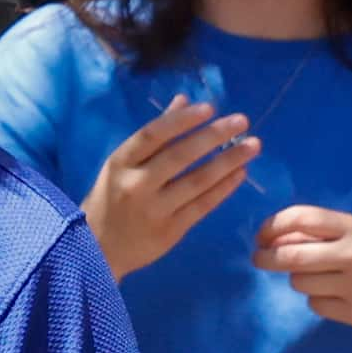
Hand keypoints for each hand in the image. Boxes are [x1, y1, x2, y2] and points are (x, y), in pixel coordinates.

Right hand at [80, 95, 259, 278]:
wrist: (98, 251)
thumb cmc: (111, 199)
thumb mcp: (122, 164)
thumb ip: (154, 135)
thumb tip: (184, 101)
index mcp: (120, 162)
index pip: (153, 134)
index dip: (182, 120)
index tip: (210, 107)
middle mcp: (136, 184)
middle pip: (180, 156)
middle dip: (214, 136)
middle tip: (243, 121)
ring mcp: (154, 210)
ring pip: (197, 181)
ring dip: (228, 161)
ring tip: (253, 146)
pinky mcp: (170, 231)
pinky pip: (202, 206)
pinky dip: (223, 188)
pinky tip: (240, 173)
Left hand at [252, 205, 351, 331]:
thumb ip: (318, 233)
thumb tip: (271, 240)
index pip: (301, 218)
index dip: (272, 226)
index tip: (261, 235)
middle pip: (292, 256)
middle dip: (267, 258)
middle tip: (259, 259)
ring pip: (300, 283)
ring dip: (299, 279)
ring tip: (319, 276)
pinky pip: (316, 304)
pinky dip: (318, 299)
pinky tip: (336, 294)